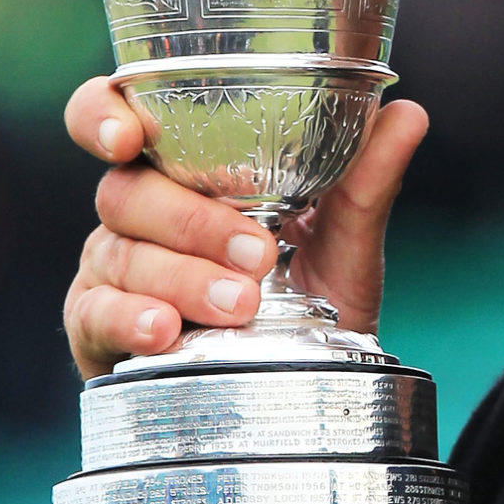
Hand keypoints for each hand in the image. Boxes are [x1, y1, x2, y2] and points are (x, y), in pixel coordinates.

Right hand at [60, 77, 428, 380]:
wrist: (303, 389)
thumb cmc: (307, 300)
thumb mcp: (345, 242)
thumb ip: (366, 180)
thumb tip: (407, 114)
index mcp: (183, 169)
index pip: (116, 116)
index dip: (103, 116)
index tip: (126, 137)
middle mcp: (138, 211)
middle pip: (125, 192)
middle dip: (192, 222)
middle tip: (258, 255)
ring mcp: (113, 268)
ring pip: (121, 255)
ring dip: (182, 278)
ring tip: (238, 305)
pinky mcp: (99, 327)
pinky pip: (96, 316)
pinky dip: (131, 320)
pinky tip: (165, 331)